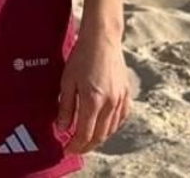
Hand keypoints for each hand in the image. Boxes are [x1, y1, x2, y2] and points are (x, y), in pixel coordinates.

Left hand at [58, 32, 129, 154]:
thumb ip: (65, 107)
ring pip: (111, 129)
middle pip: (100, 135)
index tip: (66, 149)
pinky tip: (104, 126)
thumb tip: (62, 128)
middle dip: (87, 146)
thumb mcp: (67, 81)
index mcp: (93, 100)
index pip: (85, 133)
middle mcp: (110, 103)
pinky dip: (112, 127)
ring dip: (99, 138)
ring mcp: (121, 99)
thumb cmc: (81, 57)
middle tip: (75, 148)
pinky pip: (121, 118)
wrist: (102, 39)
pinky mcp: (127, 93)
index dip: (75, 145)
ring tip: (87, 140)